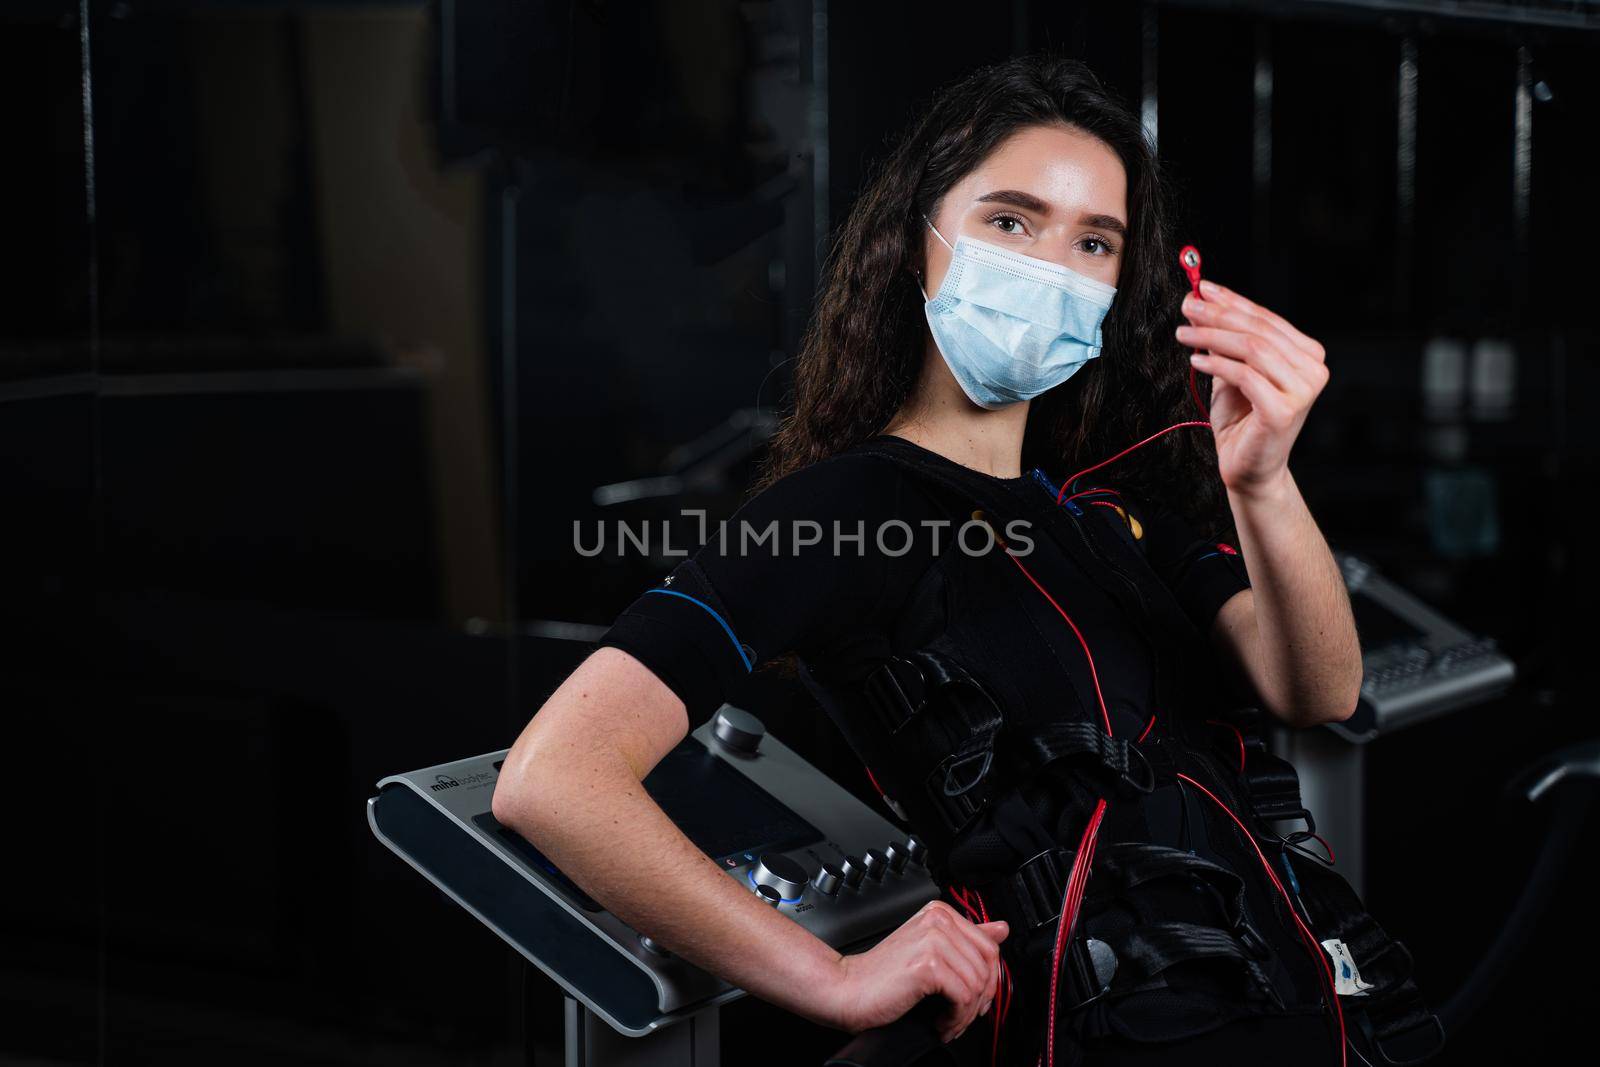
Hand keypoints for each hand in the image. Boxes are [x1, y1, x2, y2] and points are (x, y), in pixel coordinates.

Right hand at [822, 900, 1008, 1043]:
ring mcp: (932, 940)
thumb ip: (968, 938)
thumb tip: (1001, 928)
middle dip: (979, 1000)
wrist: (848, 989)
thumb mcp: (930, 952)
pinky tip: (940, 1023)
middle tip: (960, 1016)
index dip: (987, 980)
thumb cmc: (883, 975)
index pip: (989, 946)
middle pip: (988, 966)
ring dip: (965, 1014)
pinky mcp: (927, 965)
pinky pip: (964, 997)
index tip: (974, 1000)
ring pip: (977, 984)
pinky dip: (955, 1018)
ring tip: (947, 1022)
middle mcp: (938, 920)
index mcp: (940, 913)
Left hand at [1175, 278, 1328, 497]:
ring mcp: (1302, 391)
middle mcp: (1313, 370)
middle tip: (1188, 306)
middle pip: (1259, 330)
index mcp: (1307, 355)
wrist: (1250, 469)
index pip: (1267, 319)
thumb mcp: (1233, 372)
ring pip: (1252, 349)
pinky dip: (1216, 364)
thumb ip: (1226, 341)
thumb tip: (1200, 302)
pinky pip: (1244, 376)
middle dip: (1219, 314)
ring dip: (1212, 337)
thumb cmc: (1242, 421)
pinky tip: (1196, 360)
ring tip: (1184, 334)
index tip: (1201, 289)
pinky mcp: (1283, 411)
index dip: (1232, 301)